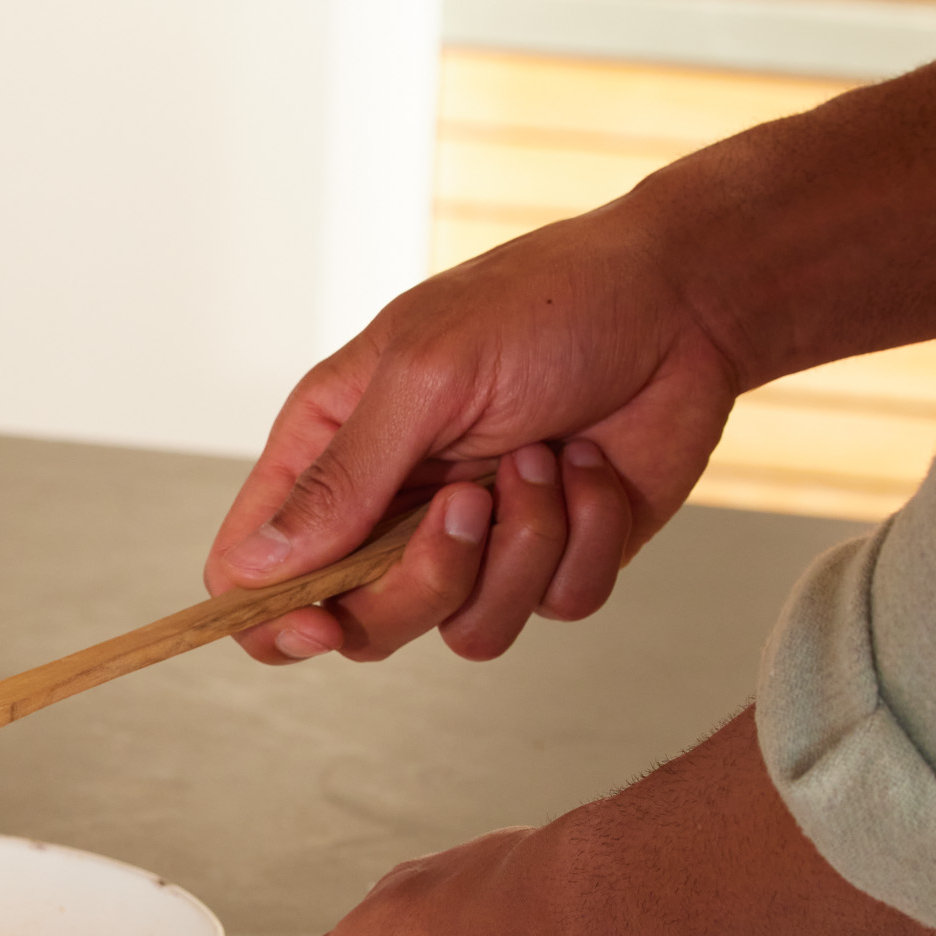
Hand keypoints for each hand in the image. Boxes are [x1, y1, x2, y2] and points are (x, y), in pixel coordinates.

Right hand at [204, 45, 935, 665]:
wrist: (682, 302)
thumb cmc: (546, 305)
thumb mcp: (426, 374)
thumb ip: (342, 477)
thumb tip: (253, 566)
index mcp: (333, 451)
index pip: (254, 571)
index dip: (270, 618)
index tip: (315, 623)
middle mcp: (395, 509)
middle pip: (363, 624)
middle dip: (425, 579)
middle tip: (469, 500)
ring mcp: (478, 541)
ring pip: (467, 632)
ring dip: (520, 548)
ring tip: (545, 458)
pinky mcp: (556, 558)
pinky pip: (554, 607)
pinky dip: (584, 538)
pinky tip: (593, 466)